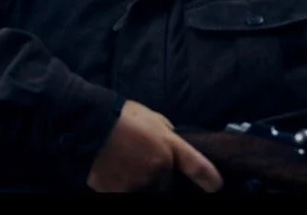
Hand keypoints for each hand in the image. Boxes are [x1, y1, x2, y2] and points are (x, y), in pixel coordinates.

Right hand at [86, 99, 223, 192]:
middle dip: (156, 173)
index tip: (215, 185)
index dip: (209, 178)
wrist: (91, 124)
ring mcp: (138, 183)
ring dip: (136, 178)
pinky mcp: (117, 191)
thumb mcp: (153, 118)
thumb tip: (171, 143)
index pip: (197, 166)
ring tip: (120, 160)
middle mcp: (158, 168)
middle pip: (163, 180)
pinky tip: (110, 170)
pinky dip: (117, 183)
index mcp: (169, 147)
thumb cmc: (122, 115)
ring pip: (142, 186)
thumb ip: (167, 135)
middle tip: (137, 156)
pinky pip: (122, 190)